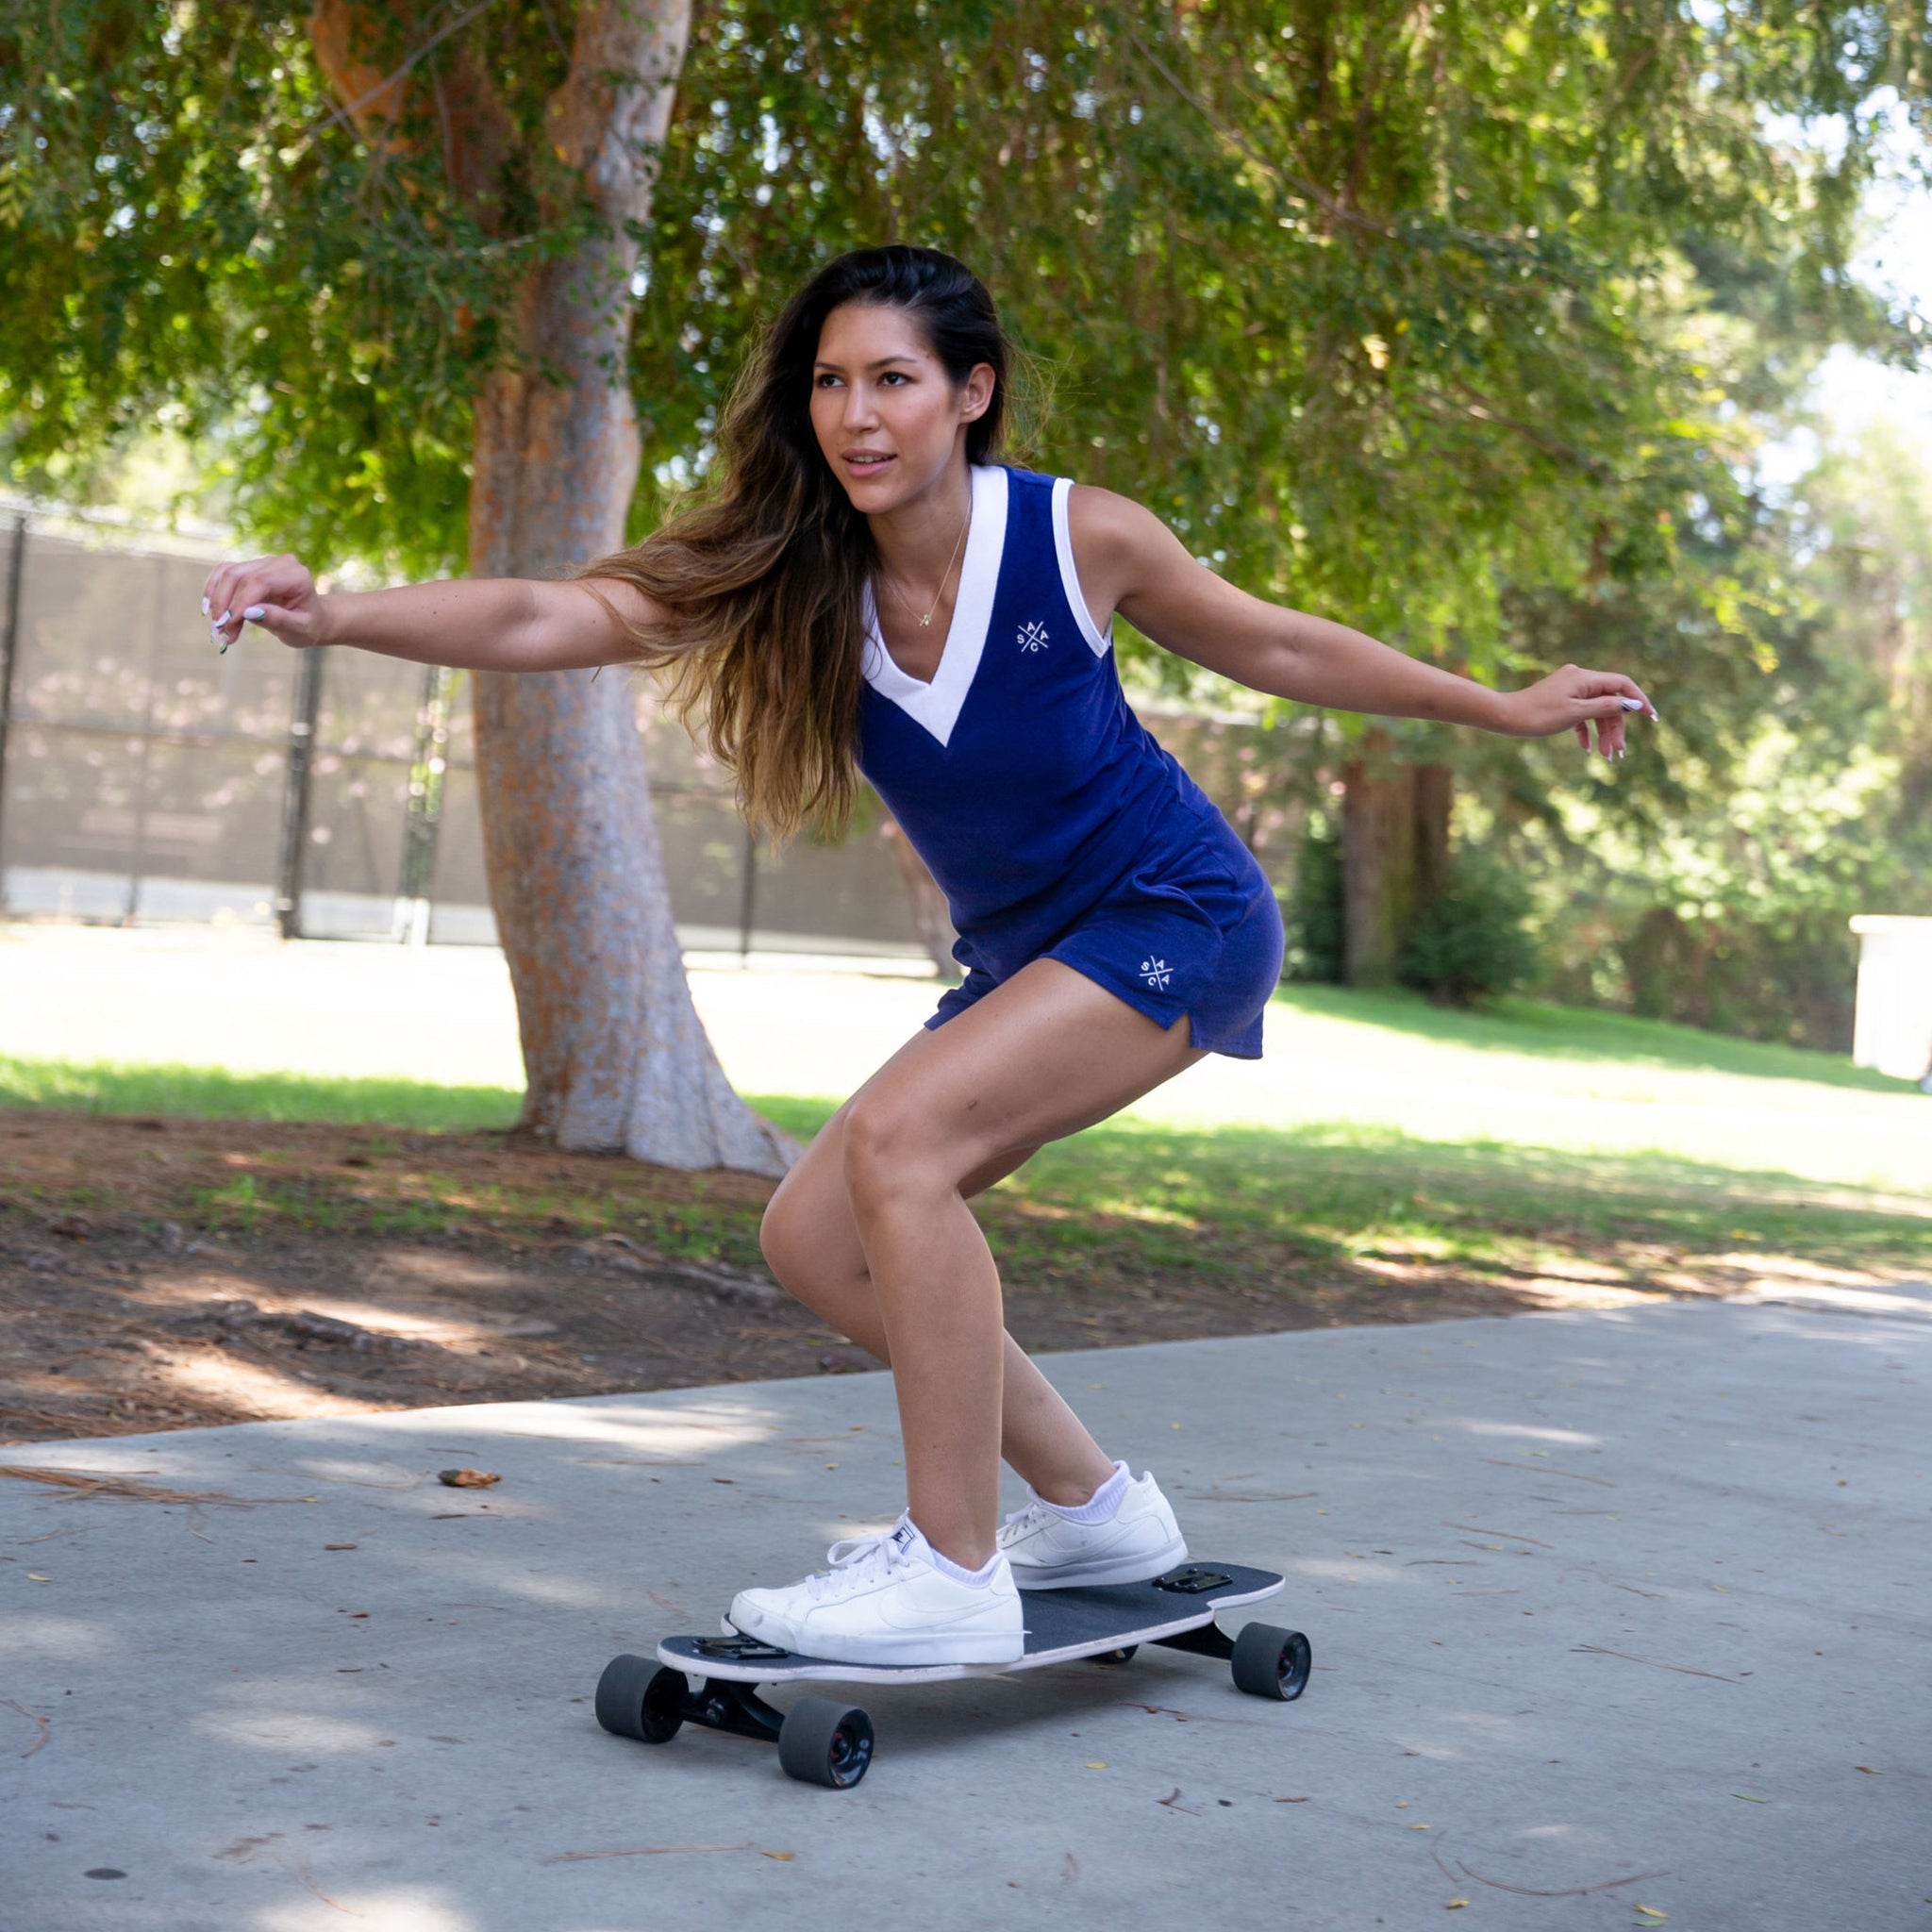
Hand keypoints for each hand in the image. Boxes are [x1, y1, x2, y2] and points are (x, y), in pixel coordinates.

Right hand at [199, 554, 324, 653]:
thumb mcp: (299, 629)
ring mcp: (263, 563)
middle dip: (226, 605)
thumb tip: (249, 612)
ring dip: (218, 601)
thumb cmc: (308, 625)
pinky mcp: (249, 567)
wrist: (311, 618)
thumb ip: (278, 620)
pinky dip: (214, 590)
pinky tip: (210, 609)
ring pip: (228, 574)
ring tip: (219, 628)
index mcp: (296, 575)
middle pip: (240, 576)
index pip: (260, 582)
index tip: (228, 625)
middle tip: (220, 631)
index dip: (240, 602)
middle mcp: (279, 563)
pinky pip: (223, 572)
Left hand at [1496, 664, 1655, 759]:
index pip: (1622, 684)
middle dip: (1616, 727)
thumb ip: (1606, 708)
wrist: (1505, 717)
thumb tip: (1633, 704)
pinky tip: (1586, 748)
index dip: (1638, 700)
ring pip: (1595, 710)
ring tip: (1606, 755)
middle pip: (1609, 701)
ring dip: (1603, 732)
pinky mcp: (1560, 700)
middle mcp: (1579, 679)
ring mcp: (1569, 689)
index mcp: (1584, 677)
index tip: (1651, 717)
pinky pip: (1581, 714)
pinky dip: (1586, 730)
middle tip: (1618, 752)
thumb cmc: (1538, 715)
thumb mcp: (1576, 713)